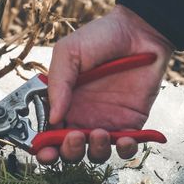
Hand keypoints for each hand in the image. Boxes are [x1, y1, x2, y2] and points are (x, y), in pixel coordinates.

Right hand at [36, 5, 172, 164]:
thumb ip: (57, 83)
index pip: (49, 133)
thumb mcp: (69, 52)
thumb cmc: (101, 37)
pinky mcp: (131, 122)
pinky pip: (127, 147)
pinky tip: (124, 138)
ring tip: (98, 133)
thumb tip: (52, 118)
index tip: (44, 150)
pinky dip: (125, 150)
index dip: (44, 147)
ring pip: (97, 153)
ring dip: (95, 150)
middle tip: (73, 137)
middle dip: (68, 152)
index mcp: (63, 102)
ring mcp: (107, 121)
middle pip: (70, 150)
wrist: (139, 31)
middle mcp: (82, 116)